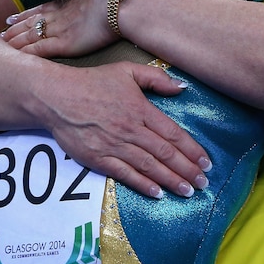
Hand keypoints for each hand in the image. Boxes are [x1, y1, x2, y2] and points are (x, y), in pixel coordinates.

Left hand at [2, 0, 113, 57]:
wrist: (122, 1)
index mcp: (71, 2)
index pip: (43, 9)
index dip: (26, 14)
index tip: (13, 18)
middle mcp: (61, 15)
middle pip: (31, 22)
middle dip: (15, 28)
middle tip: (0, 33)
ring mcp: (61, 29)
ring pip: (30, 35)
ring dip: (14, 41)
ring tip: (0, 45)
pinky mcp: (65, 43)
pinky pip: (39, 50)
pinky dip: (26, 54)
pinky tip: (15, 58)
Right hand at [37, 60, 211, 197]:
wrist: (56, 96)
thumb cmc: (92, 82)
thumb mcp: (126, 70)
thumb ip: (156, 78)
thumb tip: (182, 87)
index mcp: (141, 109)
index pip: (173, 134)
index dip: (192, 150)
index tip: (206, 163)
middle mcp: (131, 129)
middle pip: (165, 154)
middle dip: (187, 170)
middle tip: (203, 184)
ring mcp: (115, 145)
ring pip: (149, 167)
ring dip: (171, 181)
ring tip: (188, 191)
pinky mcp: (99, 158)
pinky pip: (125, 174)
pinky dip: (143, 185)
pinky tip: (158, 193)